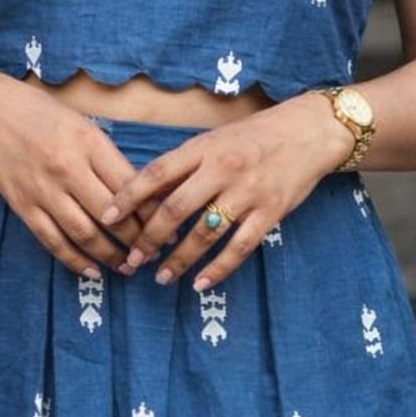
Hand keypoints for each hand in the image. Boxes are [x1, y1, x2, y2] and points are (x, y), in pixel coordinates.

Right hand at [0, 71, 157, 279]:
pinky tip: (91, 270)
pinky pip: (52, 241)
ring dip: (109, 256)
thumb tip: (143, 195)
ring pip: (84, 233)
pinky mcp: (23, 206)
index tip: (166, 228)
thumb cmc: (45, 115)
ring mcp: (43, 189)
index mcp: (89, 143)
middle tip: (151, 254)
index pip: (129, 186)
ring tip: (126, 267)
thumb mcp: (85, 126)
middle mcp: (68, 168)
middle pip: (111, 216)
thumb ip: (110, 159)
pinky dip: (74, 260)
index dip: (151, 213)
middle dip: (136, 240)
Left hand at [97, 92, 354, 291]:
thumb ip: (184, 164)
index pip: (157, 173)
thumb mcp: (214, 140)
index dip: (129, 197)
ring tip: (161, 277)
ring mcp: (248, 192)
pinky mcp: (270, 213)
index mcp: (204, 148)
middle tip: (131, 260)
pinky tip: (201, 283)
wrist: (308, 133)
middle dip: (149, 238)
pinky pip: (240, 247)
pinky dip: (219, 268)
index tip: (107, 218)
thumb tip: (145, 192)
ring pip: (205, 233)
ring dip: (180, 259)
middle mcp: (223, 169)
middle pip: (176, 209)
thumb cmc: (255, 135)